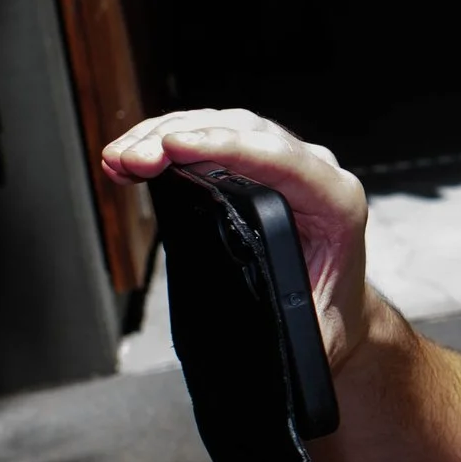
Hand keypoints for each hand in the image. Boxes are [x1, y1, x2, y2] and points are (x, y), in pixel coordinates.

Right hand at [101, 109, 377, 369]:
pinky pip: (212, 140)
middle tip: (133, 158)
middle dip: (180, 137)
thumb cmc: (330, 318)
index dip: (224, 148)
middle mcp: (315, 173)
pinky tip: (133, 156)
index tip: (176, 148)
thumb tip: (240, 335)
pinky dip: (168, 143)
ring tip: (121, 158)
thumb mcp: (313, 333)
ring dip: (165, 135)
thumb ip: (285, 327)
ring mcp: (285, 164)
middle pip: (244, 131)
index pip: (280, 159)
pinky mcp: (256, 166)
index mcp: (336, 203)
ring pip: (223, 126)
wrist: (339, 313)